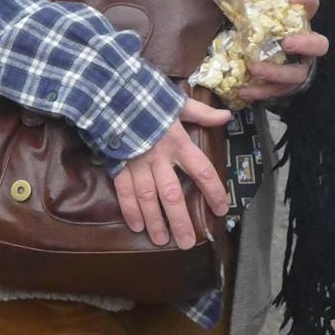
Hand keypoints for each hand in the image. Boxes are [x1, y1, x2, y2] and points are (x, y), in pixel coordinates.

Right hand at [110, 101, 230, 246]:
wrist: (108, 91)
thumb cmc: (145, 96)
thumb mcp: (176, 102)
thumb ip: (201, 113)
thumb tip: (226, 116)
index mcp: (178, 142)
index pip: (202, 171)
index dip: (213, 192)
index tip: (221, 210)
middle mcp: (159, 158)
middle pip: (172, 194)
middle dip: (180, 220)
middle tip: (187, 243)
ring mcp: (136, 163)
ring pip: (147, 198)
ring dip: (155, 221)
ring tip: (161, 241)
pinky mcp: (118, 164)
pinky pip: (124, 192)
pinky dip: (130, 210)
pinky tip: (137, 226)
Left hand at [235, 0, 328, 103]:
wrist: (241, 52)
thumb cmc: (249, 27)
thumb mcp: (246, 10)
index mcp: (297, 20)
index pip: (311, 4)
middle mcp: (304, 44)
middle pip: (319, 45)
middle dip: (306, 44)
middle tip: (286, 42)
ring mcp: (297, 67)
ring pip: (298, 74)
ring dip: (277, 72)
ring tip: (255, 68)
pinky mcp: (284, 86)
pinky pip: (278, 92)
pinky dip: (261, 91)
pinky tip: (243, 90)